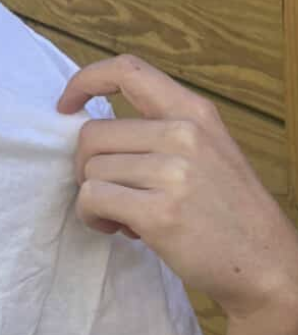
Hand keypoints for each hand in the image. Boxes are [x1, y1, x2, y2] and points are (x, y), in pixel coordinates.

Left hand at [56, 53, 297, 323]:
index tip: (66, 105)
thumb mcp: (207, 150)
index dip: (86, 80)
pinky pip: (92, 200)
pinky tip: (119, 228)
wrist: (267, 264)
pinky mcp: (160, 213)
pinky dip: (92, 217)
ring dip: (94, 198)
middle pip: (92, 134)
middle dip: (86, 167)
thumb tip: (88, 129)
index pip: (128, 70)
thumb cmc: (228, 209)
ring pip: (90, 171)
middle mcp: (184, 134)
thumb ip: (160, 131)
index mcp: (194, 112)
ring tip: (126, 216)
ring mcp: (173, 173)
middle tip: (111, 193)